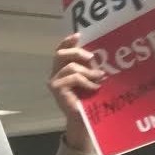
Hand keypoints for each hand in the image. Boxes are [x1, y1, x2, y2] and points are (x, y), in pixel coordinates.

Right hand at [48, 32, 100, 153]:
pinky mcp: (57, 89)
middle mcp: (55, 74)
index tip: (79, 35)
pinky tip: (95, 88)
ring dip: (88, 71)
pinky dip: (87, 81)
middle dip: (78, 53)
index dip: (67, 42)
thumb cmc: (90, 99)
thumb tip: (99, 55)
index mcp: (62, 69)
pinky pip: (74, 77)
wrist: (85, 120)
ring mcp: (54, 82)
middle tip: (93, 58)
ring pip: (71, 66)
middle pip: (61, 54)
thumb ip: (90, 67)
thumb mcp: (91, 78)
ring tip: (99, 77)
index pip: (60, 51)